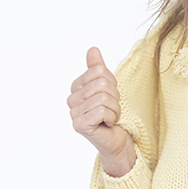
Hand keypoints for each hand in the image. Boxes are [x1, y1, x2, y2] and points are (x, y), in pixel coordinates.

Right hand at [67, 47, 135, 176]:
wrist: (116, 139)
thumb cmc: (111, 114)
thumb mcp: (107, 87)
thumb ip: (97, 68)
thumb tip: (92, 49)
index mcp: (76, 87)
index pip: (98, 70)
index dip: (112, 83)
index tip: (110, 96)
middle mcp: (71, 100)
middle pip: (101, 84)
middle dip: (114, 97)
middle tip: (112, 109)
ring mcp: (73, 113)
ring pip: (103, 98)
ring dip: (115, 109)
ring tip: (110, 117)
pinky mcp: (79, 125)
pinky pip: (102, 111)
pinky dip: (112, 117)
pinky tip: (107, 124)